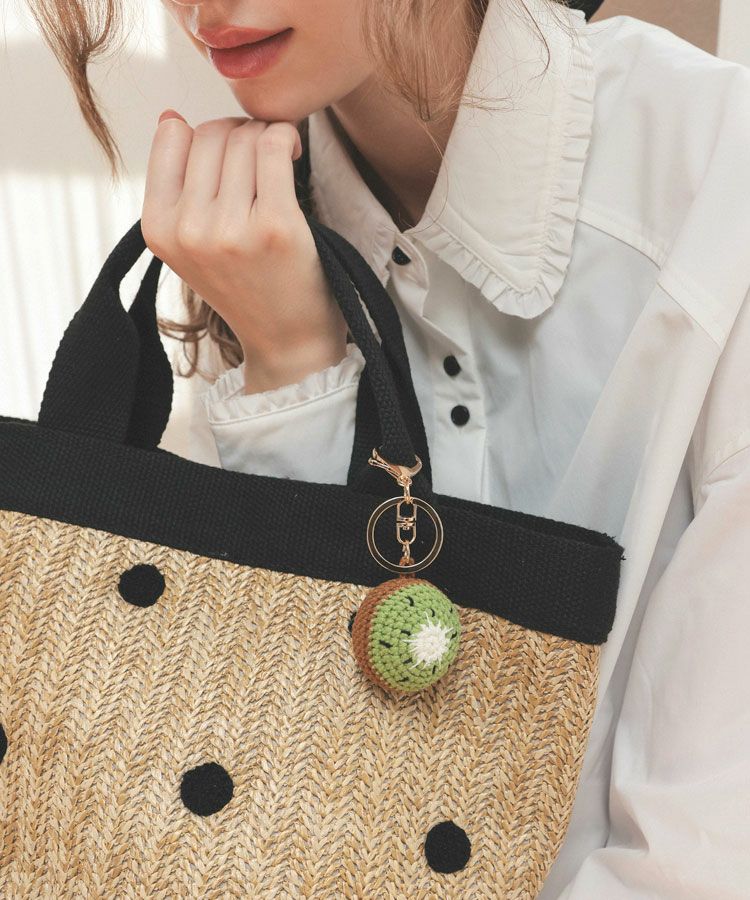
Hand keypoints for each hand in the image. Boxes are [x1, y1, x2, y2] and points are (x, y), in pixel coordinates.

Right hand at [141, 110, 348, 391]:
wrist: (286, 339)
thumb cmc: (245, 286)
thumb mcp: (190, 244)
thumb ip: (175, 186)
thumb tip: (170, 118)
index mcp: (158, 229)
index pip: (174, 137)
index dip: (206, 134)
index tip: (230, 154)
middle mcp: (188, 231)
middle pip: (212, 133)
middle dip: (241, 134)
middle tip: (262, 159)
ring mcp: (231, 231)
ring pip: (245, 137)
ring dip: (267, 137)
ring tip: (279, 164)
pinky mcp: (276, 227)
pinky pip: (274, 147)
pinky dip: (286, 138)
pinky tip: (293, 155)